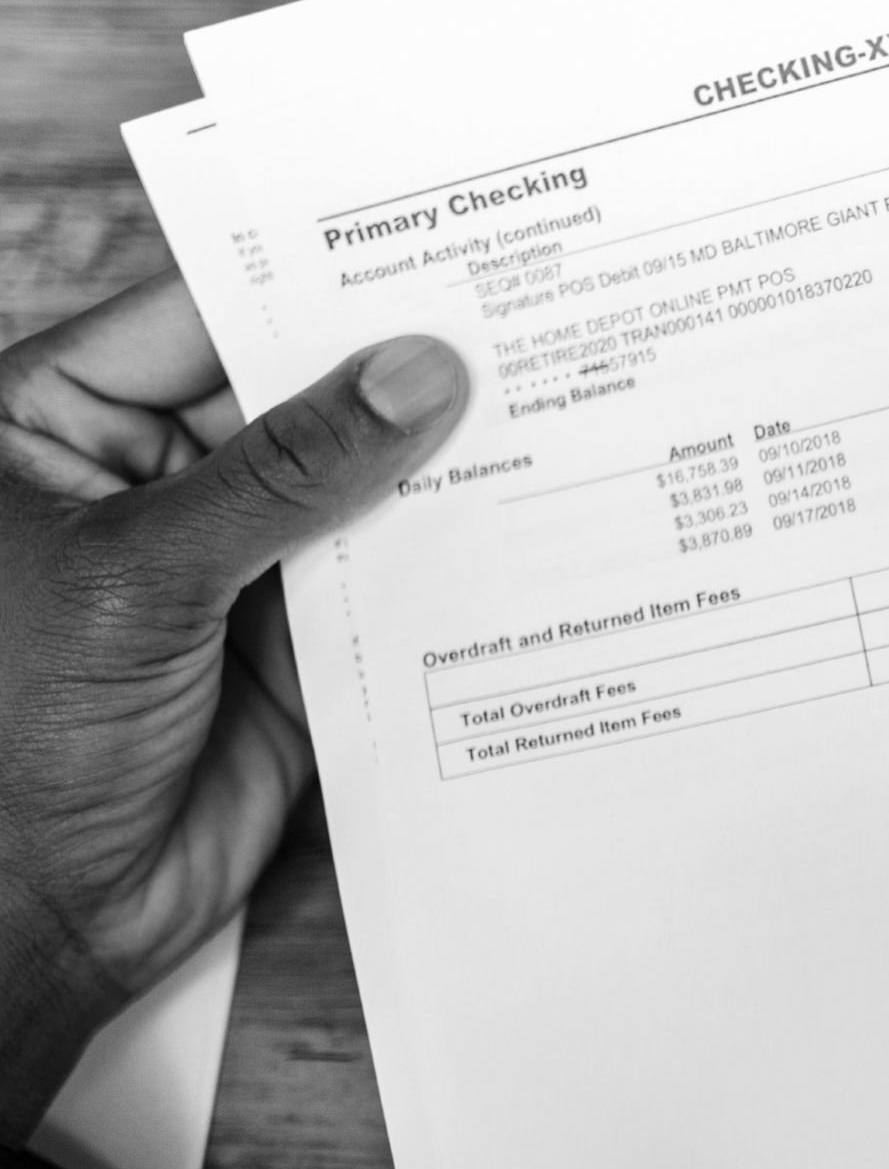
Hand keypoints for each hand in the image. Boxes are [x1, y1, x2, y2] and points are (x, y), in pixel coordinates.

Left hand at [0, 271, 464, 1142]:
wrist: (29, 924)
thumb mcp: (141, 574)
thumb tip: (415, 373)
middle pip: (292, 391)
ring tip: (554, 401)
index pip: (205, 313)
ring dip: (436, 461)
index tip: (432, 245)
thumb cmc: (13, 731)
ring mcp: (233, 555)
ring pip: (350, 481)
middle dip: (396, 369)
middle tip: (522, 319)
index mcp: (66, 422)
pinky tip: (531, 513)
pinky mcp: (299, 636)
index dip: (314, 280)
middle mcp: (155, 474)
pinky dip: (450, 552)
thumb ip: (287, 472)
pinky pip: (384, 571)